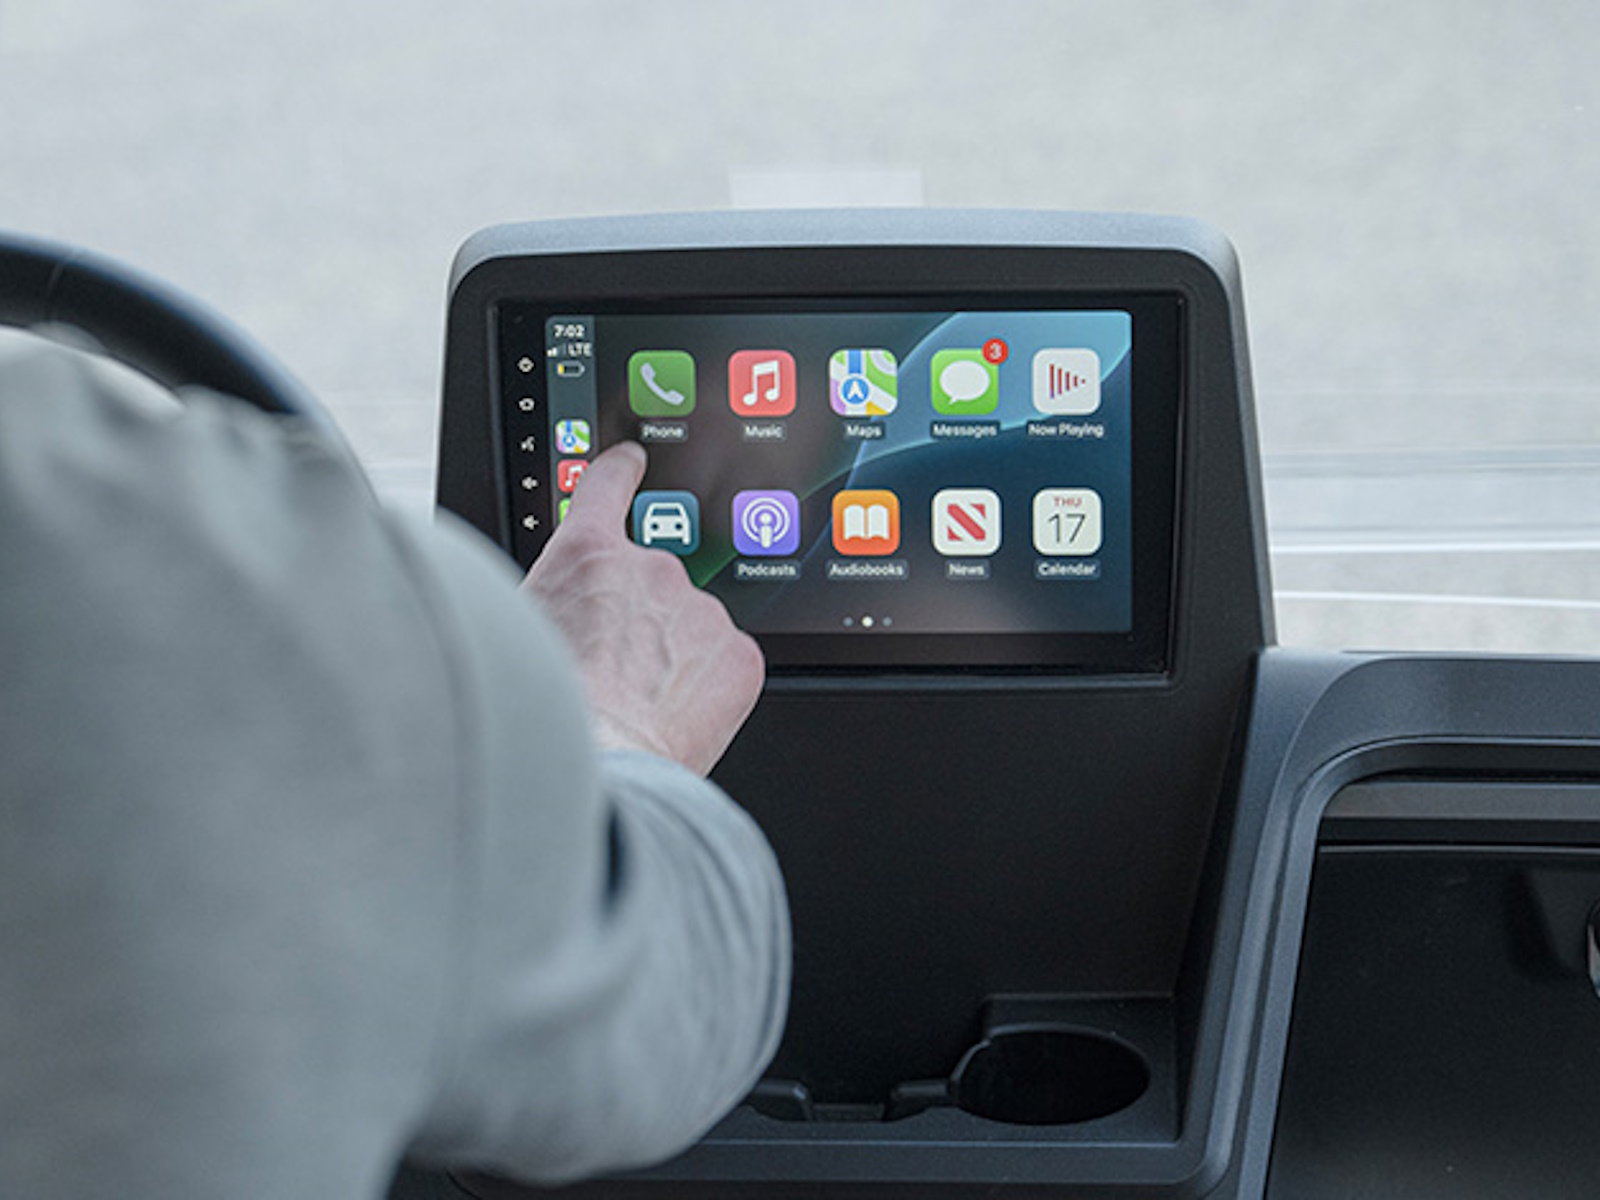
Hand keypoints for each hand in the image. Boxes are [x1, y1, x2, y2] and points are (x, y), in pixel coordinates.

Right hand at [521, 443, 764, 775]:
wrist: (595, 758)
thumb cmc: (544, 706)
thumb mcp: (519, 630)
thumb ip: (555, 603)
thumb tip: (564, 618)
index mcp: (589, 554)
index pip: (606, 487)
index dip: (619, 473)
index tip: (631, 462)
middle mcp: (653, 568)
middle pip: (653, 588)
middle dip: (641, 628)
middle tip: (613, 679)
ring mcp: (702, 610)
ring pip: (691, 633)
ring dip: (672, 663)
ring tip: (635, 709)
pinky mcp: (739, 657)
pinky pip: (725, 669)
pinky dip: (706, 693)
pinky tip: (673, 720)